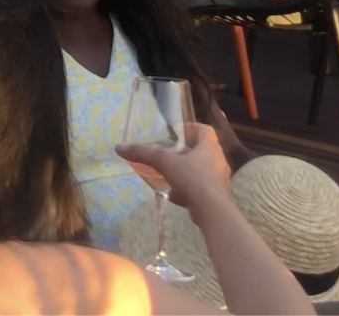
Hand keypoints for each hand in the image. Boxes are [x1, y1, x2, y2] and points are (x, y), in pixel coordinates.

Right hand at [116, 123, 230, 214]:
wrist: (211, 210)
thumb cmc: (192, 178)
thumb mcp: (165, 162)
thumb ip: (143, 154)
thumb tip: (119, 147)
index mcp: (210, 147)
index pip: (204, 130)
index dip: (190, 128)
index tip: (176, 132)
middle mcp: (218, 161)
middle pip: (203, 150)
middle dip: (185, 152)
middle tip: (169, 154)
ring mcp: (219, 180)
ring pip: (202, 170)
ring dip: (186, 171)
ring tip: (169, 175)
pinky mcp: (217, 196)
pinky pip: (201, 188)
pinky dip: (188, 189)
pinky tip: (174, 195)